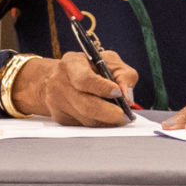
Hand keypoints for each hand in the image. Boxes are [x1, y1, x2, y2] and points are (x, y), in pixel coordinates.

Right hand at [14, 50, 139, 125]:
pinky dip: (99, 123)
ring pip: (86, 119)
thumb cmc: (89, 67)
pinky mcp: (60, 117)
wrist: (62, 77)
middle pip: (86, 105)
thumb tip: (128, 97)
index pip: (85, 79)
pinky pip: (83, 125)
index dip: (103, 88)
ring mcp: (57, 102)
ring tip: (122, 118)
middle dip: (110, 113)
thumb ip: (123, 74)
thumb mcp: (109, 61)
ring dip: (107, 121)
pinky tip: (108, 119)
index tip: (119, 93)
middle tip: (126, 116)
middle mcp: (60, 82)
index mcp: (72, 63)